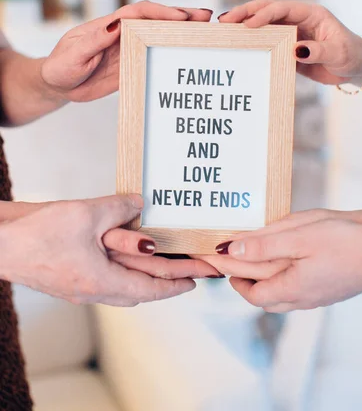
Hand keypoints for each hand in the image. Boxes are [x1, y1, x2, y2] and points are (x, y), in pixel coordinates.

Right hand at [0, 194, 217, 305]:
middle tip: (187, 271)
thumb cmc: (35, 235)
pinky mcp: (67, 276)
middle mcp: (91, 290)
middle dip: (165, 280)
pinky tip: (123, 253)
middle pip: (139, 289)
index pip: (150, 288)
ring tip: (161, 263)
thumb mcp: (86, 214)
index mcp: (100, 282)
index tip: (195, 282)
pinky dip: (121, 267)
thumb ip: (118, 208)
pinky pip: (104, 277)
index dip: (175, 284)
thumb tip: (139, 203)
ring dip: (143, 276)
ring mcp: (77, 286)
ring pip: (121, 285)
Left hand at [41, 2, 212, 102]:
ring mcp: (129, 49)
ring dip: (182, 34)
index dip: (160, 13)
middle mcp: (123, 34)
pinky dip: (173, 55)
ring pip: (159, 37)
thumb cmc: (60, 67)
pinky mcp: (132, 65)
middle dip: (181, 16)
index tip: (179, 17)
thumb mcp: (72, 54)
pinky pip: (155, 58)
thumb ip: (93, 41)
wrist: (57, 85)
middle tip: (206, 17)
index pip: (138, 13)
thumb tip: (115, 25)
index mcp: (108, 26)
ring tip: (206, 33)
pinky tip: (189, 56)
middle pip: (156, 20)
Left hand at [199, 209, 361, 312]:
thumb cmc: (344, 239)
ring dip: (259, 278)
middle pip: (261, 294)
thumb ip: (263, 244)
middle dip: (240, 277)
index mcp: (291, 288)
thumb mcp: (298, 236)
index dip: (229, 274)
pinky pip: (293, 287)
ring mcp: (315, 295)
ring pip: (277, 294)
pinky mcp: (325, 286)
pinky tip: (278, 260)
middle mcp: (301, 298)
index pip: (249, 290)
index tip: (214, 256)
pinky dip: (278, 275)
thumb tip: (231, 252)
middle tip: (225, 258)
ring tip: (247, 260)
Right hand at [220, 0, 361, 85]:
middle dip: (245, 13)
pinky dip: (251, 45)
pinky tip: (236, 48)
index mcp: (310, 13)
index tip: (248, 24)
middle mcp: (297, 20)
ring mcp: (290, 33)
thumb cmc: (351, 55)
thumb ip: (317, 51)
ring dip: (244, 27)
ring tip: (223, 30)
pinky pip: (267, 44)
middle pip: (267, 11)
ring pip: (263, 26)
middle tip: (224, 20)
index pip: (282, 9)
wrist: (355, 67)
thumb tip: (296, 50)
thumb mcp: (338, 53)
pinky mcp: (287, 48)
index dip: (264, 15)